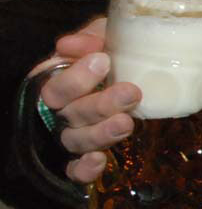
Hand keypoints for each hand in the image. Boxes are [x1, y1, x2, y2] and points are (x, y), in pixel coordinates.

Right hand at [34, 18, 139, 184]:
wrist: (138, 78)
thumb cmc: (114, 56)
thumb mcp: (106, 39)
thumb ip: (93, 37)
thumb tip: (70, 44)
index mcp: (58, 82)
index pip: (56, 86)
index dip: (75, 78)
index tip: (104, 61)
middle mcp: (61, 112)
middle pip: (71, 114)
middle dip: (101, 104)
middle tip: (132, 92)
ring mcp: (73, 136)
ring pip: (77, 140)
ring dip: (101, 134)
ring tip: (127, 123)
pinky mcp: (84, 159)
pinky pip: (75, 171)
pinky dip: (83, 169)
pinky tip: (100, 160)